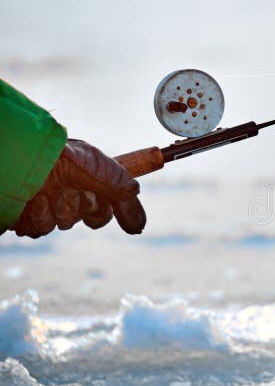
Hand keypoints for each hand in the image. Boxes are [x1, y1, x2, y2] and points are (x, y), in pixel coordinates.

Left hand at [11, 139, 145, 237]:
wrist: (32, 155)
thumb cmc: (70, 157)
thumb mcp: (109, 174)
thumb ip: (127, 201)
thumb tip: (140, 228)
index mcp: (83, 182)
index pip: (100, 212)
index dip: (98, 209)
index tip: (93, 197)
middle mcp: (63, 192)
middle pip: (79, 218)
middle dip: (77, 206)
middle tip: (70, 189)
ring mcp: (43, 204)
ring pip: (58, 225)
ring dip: (57, 210)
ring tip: (49, 192)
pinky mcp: (23, 215)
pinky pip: (37, 229)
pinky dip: (39, 215)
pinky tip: (35, 199)